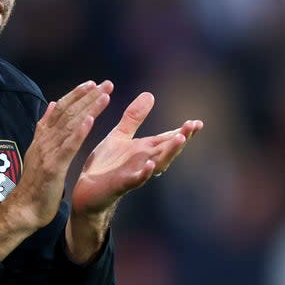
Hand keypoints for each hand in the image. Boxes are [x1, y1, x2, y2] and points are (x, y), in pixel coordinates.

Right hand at [0, 79, 111, 258]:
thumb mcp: (39, 154)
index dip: (75, 95)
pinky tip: (90, 120)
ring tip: (103, 95)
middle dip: (87, 96)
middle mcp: (44, 141)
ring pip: (69, 125)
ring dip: (88, 108)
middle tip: (106, 83)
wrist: (23, 210)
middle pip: (66, 113)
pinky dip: (79, 132)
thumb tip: (52, 106)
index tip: (91, 84)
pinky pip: (68, 147)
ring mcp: (48, 153)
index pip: (59, 110)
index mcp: (42, 138)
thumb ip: (45, 130)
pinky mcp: (53, 167)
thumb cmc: (34, 186)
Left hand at [66, 91, 202, 262]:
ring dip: (169, 152)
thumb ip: (134, 117)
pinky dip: (144, 173)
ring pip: (157, 163)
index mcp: (144, 149)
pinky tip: (151, 165)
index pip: (167, 138)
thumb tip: (150, 94)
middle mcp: (143, 160)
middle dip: (181, 138)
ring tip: (180, 139)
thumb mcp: (119, 135)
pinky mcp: (121, 184)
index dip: (182, 131)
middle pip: (166, 149)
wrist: (86, 190)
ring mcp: (134, 173)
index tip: (197, 123)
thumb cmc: (105, 165)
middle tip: (193, 126)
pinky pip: (135, 179)